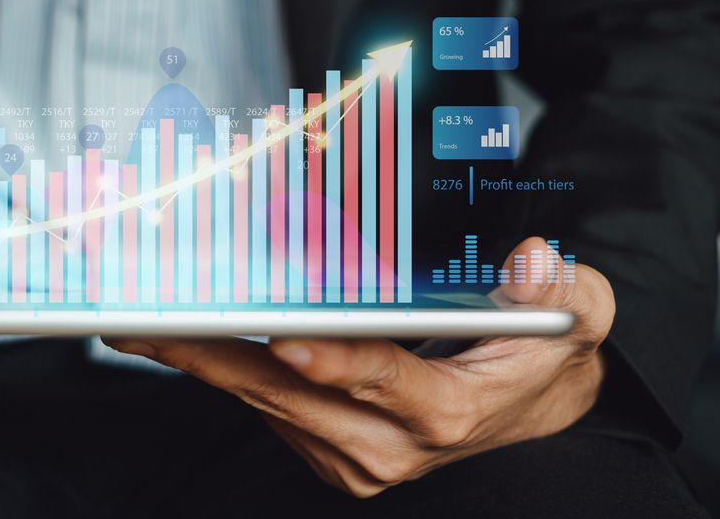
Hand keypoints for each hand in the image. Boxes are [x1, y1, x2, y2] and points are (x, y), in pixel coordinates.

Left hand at [107, 237, 613, 497]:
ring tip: (138, 325)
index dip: (334, 360)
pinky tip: (181, 341)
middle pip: (288, 394)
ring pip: (262, 402)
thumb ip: (564, 291)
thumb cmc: (539, 358)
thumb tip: (530, 264)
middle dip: (212, 355)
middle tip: (145, 322)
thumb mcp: (580, 317)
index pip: (381, 381)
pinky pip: (263, 407)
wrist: (526, 415)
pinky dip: (222, 371)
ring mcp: (351, 456)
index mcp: (443, 411)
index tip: (286, 338)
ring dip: (200, 362)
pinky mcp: (324, 452)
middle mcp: (388, 445)